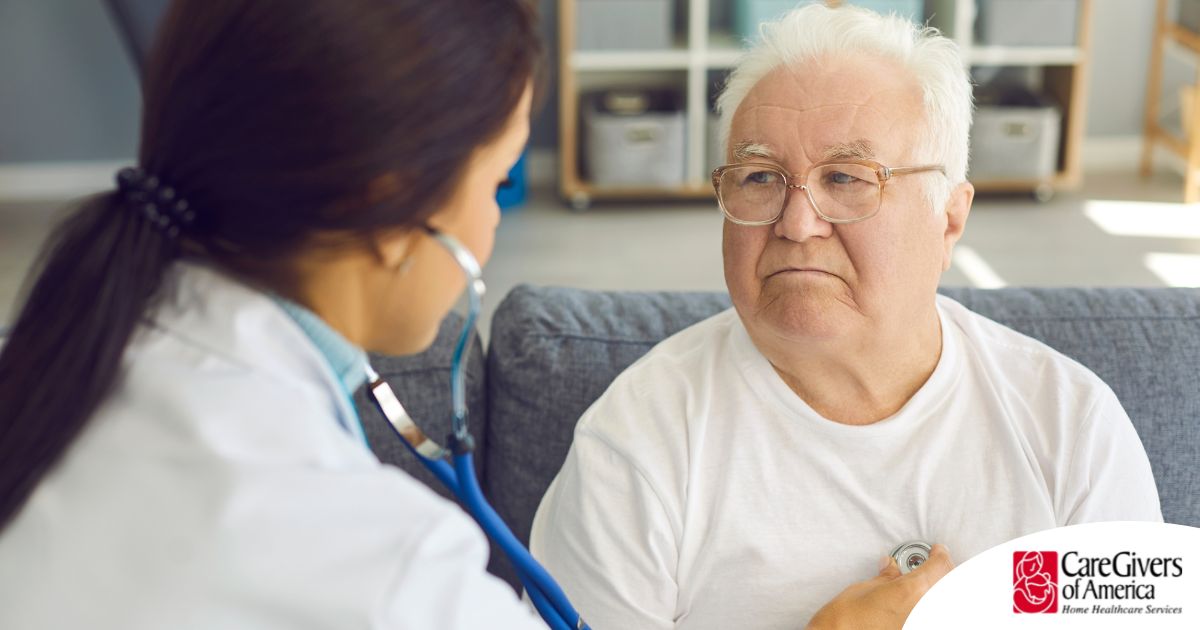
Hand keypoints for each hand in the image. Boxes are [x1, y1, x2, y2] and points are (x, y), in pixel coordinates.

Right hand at [806, 544, 953, 629]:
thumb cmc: (847, 618)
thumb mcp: (865, 589)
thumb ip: (886, 577)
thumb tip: (891, 568)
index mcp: (912, 590)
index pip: (940, 566)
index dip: (939, 554)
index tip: (936, 551)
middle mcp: (924, 609)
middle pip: (947, 583)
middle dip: (941, 571)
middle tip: (930, 564)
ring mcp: (922, 623)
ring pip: (942, 600)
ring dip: (935, 589)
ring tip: (921, 584)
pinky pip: (929, 614)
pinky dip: (926, 604)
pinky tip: (915, 603)